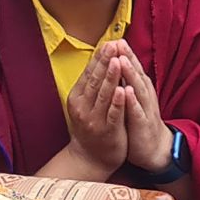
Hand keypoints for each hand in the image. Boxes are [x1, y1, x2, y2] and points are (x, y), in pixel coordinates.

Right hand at [65, 42, 128, 176]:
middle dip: (105, 62)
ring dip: (110, 77)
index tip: (108, 42)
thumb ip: (91, 85)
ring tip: (117, 61)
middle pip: (95, 80)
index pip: (88, 73)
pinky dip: (117, 101)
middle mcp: (82, 107)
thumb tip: (99, 60)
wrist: (90, 157)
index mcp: (77, 97)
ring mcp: (94, 119)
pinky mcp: (107, 130)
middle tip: (113, 45)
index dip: (98, 58)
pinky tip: (122, 90)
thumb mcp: (85, 104)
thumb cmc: (91, 127)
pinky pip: (113, 113)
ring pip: (103, 94)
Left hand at [110, 40, 172, 171]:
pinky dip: (132, 101)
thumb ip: (126, 82)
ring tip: (122, 60)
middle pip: (136, 73)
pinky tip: (127, 91)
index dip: (124, 54)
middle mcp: (144, 95)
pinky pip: (137, 111)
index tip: (114, 38)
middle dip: (127, 58)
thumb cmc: (137, 120)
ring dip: (130, 74)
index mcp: (140, 89)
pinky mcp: (142, 124)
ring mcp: (144, 109)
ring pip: (137, 89)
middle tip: (118, 42)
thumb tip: (116, 63)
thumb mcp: (132, 98)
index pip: (132, 68)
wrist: (152, 148)